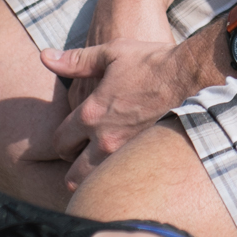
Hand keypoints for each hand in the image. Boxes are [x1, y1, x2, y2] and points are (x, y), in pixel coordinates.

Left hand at [39, 30, 217, 191]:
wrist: (192, 76)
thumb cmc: (151, 62)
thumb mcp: (111, 53)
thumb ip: (76, 61)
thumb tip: (45, 56)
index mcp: (91, 114)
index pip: (60, 142)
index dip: (62, 141)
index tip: (73, 136)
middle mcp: (105, 140)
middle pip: (72, 174)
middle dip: (74, 165)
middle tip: (85, 154)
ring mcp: (127, 153)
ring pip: (96, 184)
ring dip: (94, 177)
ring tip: (102, 164)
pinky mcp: (146, 159)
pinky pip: (123, 180)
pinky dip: (118, 177)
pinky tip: (127, 165)